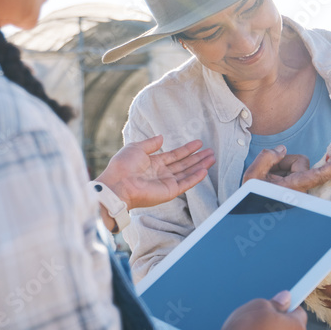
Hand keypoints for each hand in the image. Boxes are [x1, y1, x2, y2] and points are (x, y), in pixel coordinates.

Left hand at [96, 135, 214, 210]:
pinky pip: (185, 184)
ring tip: (212, 158)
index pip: (174, 155)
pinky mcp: (169, 192)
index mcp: (153, 163)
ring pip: (187, 173)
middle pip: (184, 164)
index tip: (199, 143)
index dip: (187, 149)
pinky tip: (205, 170)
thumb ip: (150, 144)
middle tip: (211, 151)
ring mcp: (166, 183)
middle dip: (198, 158)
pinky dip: (195, 178)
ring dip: (200, 166)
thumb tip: (161, 137)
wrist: (118, 184)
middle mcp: (161, 173)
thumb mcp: (136, 148)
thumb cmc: (122, 166)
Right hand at [242, 145, 330, 191]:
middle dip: (285, 162)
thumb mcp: (252, 176)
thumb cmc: (252, 197)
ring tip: (267, 180)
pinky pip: (292, 171)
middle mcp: (300, 189)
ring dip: (281, 168)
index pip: (320, 174)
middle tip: (268, 173)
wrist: (250, 213)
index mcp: (293, 188)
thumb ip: (267, 157)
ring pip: (297, 165)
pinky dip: (282, 173)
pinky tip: (271, 182)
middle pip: (301, 162)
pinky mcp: (296, 187)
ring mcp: (298, 189)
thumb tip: (282, 149)